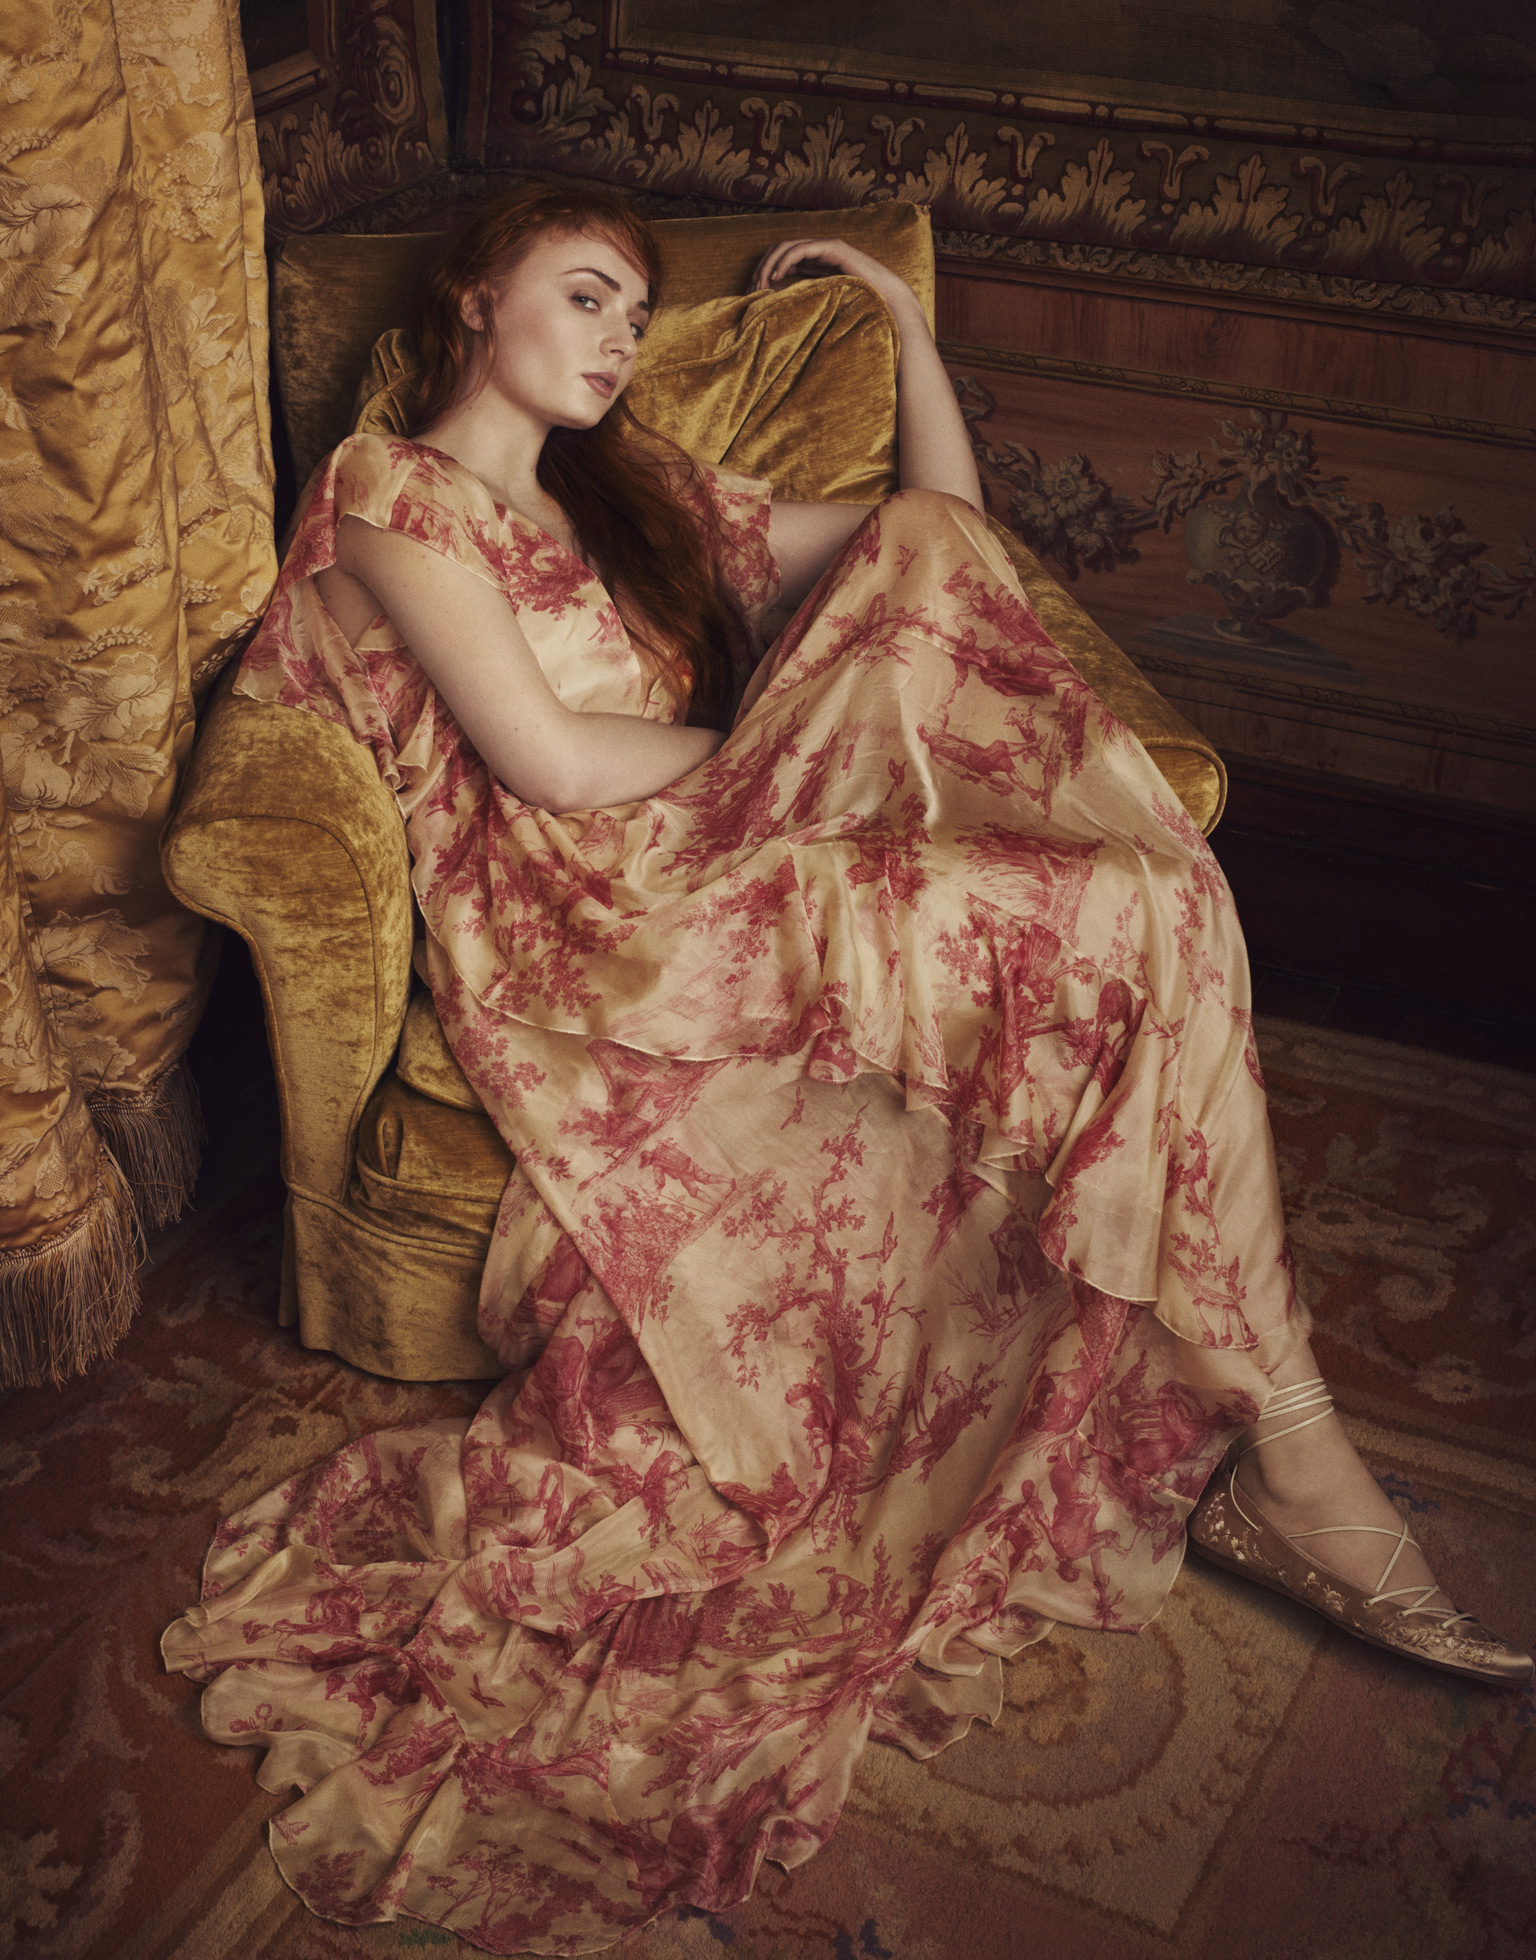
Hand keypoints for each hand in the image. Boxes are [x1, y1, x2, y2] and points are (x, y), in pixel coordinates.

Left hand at [751, 237, 920, 324]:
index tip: (752, 294)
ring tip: (760, 284)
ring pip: (786, 247)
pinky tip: (776, 277)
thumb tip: (782, 321)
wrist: (889, 302)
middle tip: (750, 289)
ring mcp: (826, 248)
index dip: (763, 274)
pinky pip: (801, 249)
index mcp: (815, 264)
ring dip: (769, 264)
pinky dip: (785, 261)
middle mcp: (818, 252)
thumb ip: (807, 305)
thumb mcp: (824, 308)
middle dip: (761, 268)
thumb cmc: (860, 309)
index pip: (780, 261)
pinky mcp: (833, 249)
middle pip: (779, 251)